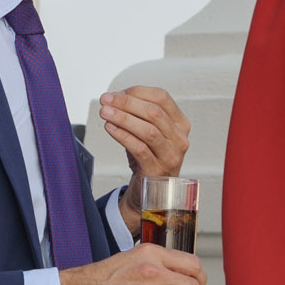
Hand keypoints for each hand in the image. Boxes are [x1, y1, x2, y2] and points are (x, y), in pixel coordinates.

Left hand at [102, 86, 190, 231]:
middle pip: (154, 112)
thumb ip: (136, 114)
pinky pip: (139, 148)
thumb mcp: (147, 132)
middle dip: (126, 103)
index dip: (136, 92)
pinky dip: (123, 135)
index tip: (115, 93)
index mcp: (181, 124)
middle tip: (105, 100)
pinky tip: (109, 128)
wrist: (150, 192)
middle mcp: (180, 138)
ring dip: (123, 118)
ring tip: (104, 112)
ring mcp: (171, 155)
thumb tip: (113, 97)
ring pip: (148, 130)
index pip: (161, 97)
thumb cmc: (147, 157)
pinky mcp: (157, 169)